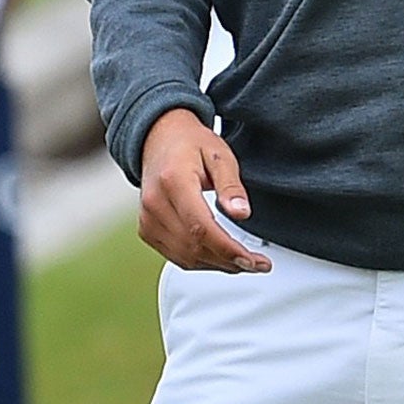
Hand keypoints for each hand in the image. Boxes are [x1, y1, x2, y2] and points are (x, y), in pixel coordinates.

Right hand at [137, 107, 270, 272]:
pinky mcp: (147, 229)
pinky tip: (218, 256)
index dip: (229, 250)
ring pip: (185, 257)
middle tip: (256, 263)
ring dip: (217, 265)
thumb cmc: (189, 144)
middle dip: (229, 261)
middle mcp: (155, 203)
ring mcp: (148, 218)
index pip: (201, 227)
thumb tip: (242, 213)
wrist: (160, 138)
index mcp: (173, 181)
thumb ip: (231, 185)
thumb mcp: (219, 155)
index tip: (254, 261)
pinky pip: (175, 256)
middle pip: (194, 247)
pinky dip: (200, 261)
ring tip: (242, 261)